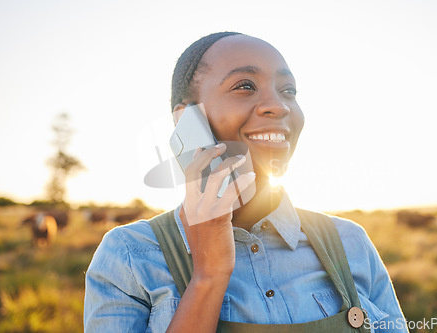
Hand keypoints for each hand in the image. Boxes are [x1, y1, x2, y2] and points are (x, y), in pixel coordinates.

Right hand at [181, 143, 255, 279]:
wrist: (209, 270)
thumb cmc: (208, 249)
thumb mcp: (197, 226)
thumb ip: (200, 209)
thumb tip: (214, 193)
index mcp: (185, 207)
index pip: (187, 176)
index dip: (196, 159)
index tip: (203, 147)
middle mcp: (190, 206)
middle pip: (194, 170)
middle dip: (207, 154)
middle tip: (221, 146)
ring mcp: (202, 211)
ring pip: (214, 177)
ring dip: (229, 164)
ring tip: (241, 159)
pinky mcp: (217, 217)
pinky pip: (231, 193)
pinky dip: (243, 182)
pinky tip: (251, 177)